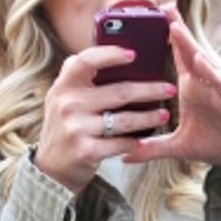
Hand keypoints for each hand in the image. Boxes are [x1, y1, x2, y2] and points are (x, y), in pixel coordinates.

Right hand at [35, 46, 176, 194]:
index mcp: (64, 86)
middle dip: (150, 91)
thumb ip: (83, 79)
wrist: (51, 167)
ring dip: (149, 118)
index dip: (109, 54)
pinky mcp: (85, 150)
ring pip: (125, 120)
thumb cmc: (68, 125)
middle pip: (119, 92)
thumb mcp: (65, 98)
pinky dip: (135, 142)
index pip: (85, 61)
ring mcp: (76, 128)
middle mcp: (68, 104)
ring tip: (164, 115)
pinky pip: (121, 143)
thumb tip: (119, 55)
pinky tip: (143, 141)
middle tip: (169, 89)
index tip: (133, 54)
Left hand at [126, 5, 220, 172]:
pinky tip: (201, 61)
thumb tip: (124, 155)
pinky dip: (212, 73)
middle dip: (175, 28)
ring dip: (189, 45)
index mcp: (191, 89)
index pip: (176, 58)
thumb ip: (153, 148)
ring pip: (203, 63)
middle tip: (161, 6)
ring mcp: (219, 91)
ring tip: (174, 27)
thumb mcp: (181, 147)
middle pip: (188, 51)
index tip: (147, 19)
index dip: (165, 38)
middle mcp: (204, 84)